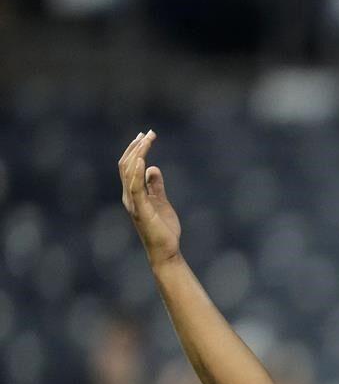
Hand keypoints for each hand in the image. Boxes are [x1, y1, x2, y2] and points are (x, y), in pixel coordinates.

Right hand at [118, 131, 180, 262]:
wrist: (166, 250)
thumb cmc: (163, 229)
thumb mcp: (161, 201)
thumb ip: (156, 185)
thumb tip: (153, 168)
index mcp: (133, 193)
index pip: (129, 166)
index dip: (136, 149)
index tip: (147, 135)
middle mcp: (129, 196)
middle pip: (127, 165)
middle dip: (137, 147)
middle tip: (149, 133)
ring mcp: (133, 202)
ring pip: (129, 172)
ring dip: (137, 154)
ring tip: (146, 139)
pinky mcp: (141, 210)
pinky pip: (135, 188)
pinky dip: (137, 172)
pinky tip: (142, 159)